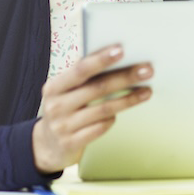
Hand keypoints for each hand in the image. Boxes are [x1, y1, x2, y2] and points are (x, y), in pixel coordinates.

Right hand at [32, 45, 152, 174]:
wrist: (46, 145)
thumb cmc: (64, 108)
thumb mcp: (64, 91)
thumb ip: (83, 76)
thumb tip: (116, 56)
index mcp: (54, 86)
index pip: (80, 69)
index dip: (101, 59)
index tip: (121, 50)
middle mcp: (56, 105)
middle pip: (97, 88)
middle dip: (125, 77)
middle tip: (147, 70)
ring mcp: (63, 126)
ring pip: (104, 109)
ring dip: (128, 99)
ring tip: (146, 91)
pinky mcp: (72, 143)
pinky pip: (100, 128)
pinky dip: (112, 119)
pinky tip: (120, 113)